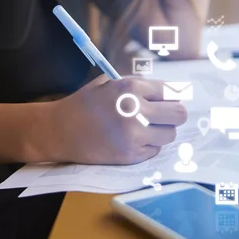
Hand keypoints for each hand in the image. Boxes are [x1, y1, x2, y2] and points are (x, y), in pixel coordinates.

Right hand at [45, 75, 187, 164]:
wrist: (59, 131)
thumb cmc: (84, 104)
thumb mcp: (109, 83)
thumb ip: (136, 85)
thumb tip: (168, 91)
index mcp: (131, 88)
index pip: (170, 91)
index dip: (169, 96)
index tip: (168, 101)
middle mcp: (137, 111)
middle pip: (179, 114)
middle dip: (173, 114)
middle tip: (165, 116)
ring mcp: (135, 136)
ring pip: (170, 134)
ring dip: (161, 131)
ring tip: (146, 129)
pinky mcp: (130, 155)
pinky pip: (155, 150)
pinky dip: (148, 146)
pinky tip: (133, 141)